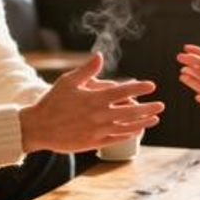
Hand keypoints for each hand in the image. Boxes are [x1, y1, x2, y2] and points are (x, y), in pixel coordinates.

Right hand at [20, 52, 164, 152]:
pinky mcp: (93, 143)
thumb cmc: (52, 102)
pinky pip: (116, 139)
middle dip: (148, 108)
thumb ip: (87, 70)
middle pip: (130, 111)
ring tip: (155, 119)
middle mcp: (99, 115)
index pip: (123, 91)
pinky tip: (137, 131)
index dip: (139, 88)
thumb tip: (100, 55)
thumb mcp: (68, 82)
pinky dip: (129, 135)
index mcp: (94, 98)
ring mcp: (97, 131)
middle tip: (161, 105)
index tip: (151, 86)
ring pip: (126, 127)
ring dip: (143, 122)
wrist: (38, 128)